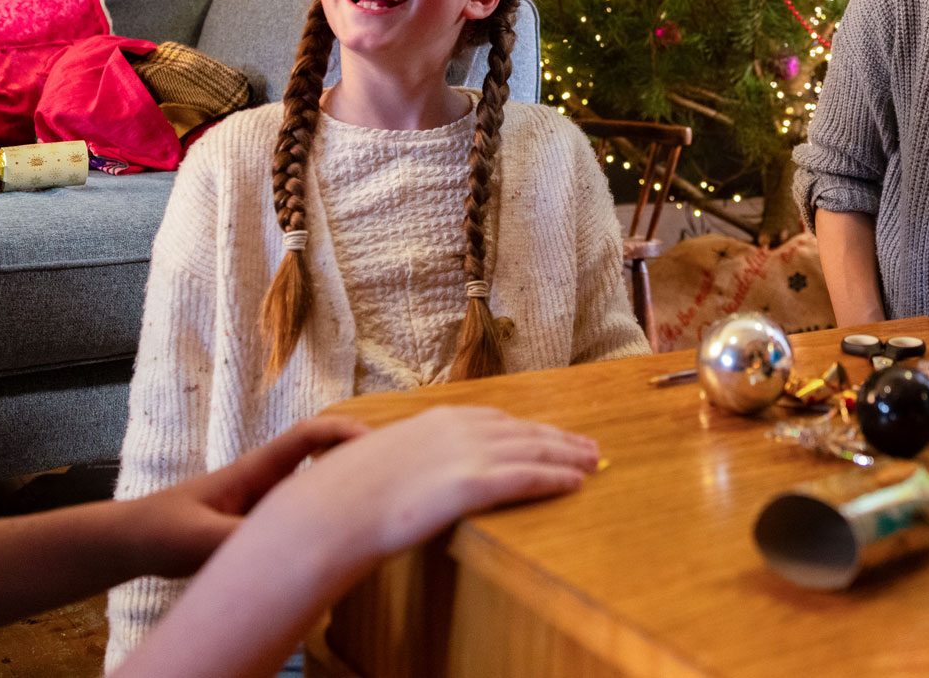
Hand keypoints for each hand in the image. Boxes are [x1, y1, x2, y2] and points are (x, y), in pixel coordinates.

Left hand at [128, 416, 369, 579]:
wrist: (136, 540)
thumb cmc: (164, 529)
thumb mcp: (201, 539)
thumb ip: (242, 543)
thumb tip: (287, 556)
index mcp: (256, 469)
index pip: (308, 436)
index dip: (343, 432)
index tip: (376, 442)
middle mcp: (268, 480)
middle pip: (323, 457)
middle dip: (359, 458)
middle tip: (397, 472)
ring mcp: (266, 501)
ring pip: (315, 488)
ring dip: (344, 489)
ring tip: (380, 503)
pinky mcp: (261, 525)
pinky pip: (302, 516)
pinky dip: (325, 520)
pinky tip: (340, 540)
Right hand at [267, 406, 599, 568]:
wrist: (335, 508)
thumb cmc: (352, 492)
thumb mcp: (390, 458)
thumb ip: (418, 457)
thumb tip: (424, 469)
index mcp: (441, 419)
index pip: (501, 419)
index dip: (532, 428)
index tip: (554, 434)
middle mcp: (460, 428)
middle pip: (525, 431)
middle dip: (560, 438)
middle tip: (590, 447)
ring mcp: (467, 454)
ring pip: (534, 450)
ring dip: (568, 456)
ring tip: (593, 463)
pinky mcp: (471, 484)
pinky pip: (526, 478)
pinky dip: (555, 478)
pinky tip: (576, 483)